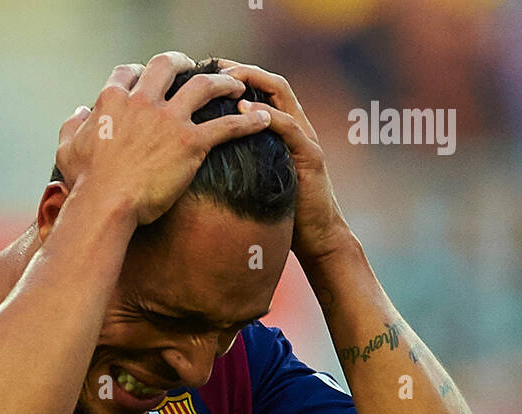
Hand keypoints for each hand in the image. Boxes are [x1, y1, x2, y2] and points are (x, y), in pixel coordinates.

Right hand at [55, 52, 272, 225]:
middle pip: (167, 66)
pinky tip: (263, 119)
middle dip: (182, 62)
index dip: (139, 72)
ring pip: (203, 86)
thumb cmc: (84, 184)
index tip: (146, 78)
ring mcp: (168, 120)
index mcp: (112, 100)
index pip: (129, 72)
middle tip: (193, 66)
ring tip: (238, 82)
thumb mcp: (67, 149)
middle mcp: (143, 102)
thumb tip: (79, 110)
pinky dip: (248, 121)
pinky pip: (226, 125)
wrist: (104, 206)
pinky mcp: (190, 143)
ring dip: (223, 81)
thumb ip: (72, 125)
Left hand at [217, 60, 353, 265]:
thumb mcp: (257, 182)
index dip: (236, 76)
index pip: (261, 88)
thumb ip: (241, 164)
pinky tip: (244, 111)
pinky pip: (289, 127)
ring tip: (227, 80)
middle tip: (214, 67)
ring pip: (281, 95)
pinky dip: (267, 116)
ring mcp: (305, 138)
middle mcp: (296, 126)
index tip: (207, 71)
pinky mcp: (311, 156)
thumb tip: (202, 162)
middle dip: (242, 71)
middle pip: (270, 82)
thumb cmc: (284, 214)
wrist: (318, 238)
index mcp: (283, 130)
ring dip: (253, 83)